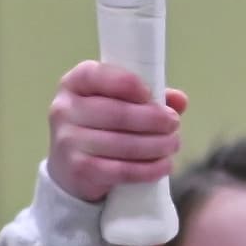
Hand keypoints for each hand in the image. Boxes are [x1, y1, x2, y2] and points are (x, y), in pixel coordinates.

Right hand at [47, 60, 185, 206]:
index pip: (97, 75)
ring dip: (156, 146)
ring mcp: (68, 141)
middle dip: (153, 119)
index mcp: (74, 83)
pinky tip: (164, 165)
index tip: (150, 94)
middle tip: (174, 123)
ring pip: (122, 144)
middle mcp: (65, 109)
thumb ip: (149, 98)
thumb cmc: (102, 126)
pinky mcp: (79, 170)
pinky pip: (120, 170)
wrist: (72, 168)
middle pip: (116, 113)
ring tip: (173, 144)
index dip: (127, 83)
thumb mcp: (120, 103)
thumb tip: (180, 100)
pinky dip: (147, 169)